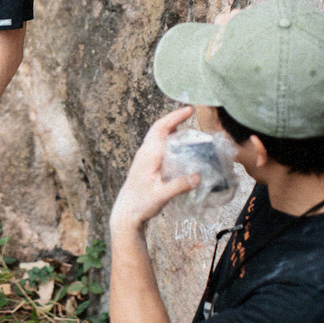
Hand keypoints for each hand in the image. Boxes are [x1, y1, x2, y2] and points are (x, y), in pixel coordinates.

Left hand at [110, 107, 199, 233]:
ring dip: (171, 128)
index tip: (189, 109)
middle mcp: (144, 153)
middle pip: (158, 129)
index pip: (161, 129)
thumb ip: (179, 186)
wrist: (126, 213)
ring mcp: (144, 158)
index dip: (174, 117)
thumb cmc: (140, 204)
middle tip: (189, 112)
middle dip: (174, 118)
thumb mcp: (161, 196)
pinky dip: (169, 140)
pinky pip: (158, 146)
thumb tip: (198, 176)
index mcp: (148, 155)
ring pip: (157, 137)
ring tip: (187, 126)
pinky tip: (179, 146)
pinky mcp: (145, 165)